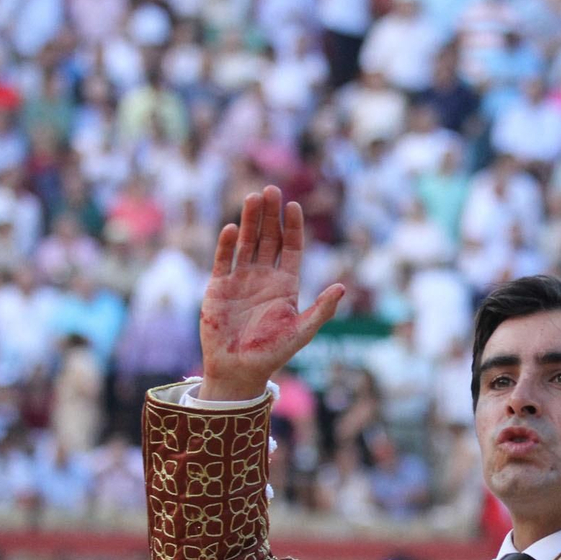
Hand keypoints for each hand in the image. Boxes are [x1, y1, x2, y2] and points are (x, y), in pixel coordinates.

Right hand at [199, 185, 344, 400]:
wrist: (239, 370)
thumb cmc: (273, 353)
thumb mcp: (302, 331)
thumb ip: (321, 309)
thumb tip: (342, 287)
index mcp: (286, 284)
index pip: (290, 247)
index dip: (292, 227)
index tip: (294, 206)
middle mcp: (263, 277)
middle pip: (268, 238)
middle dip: (270, 215)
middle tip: (271, 190)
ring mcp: (240, 280)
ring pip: (247, 242)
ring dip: (250, 220)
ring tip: (253, 197)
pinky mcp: (219, 287)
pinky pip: (223, 260)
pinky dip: (227, 244)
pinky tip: (233, 228)